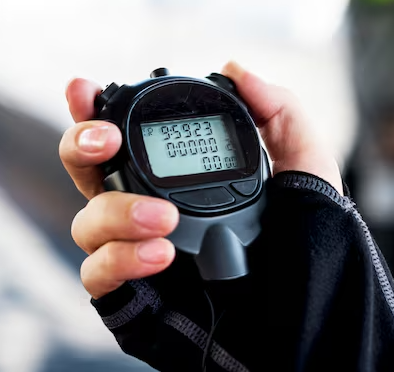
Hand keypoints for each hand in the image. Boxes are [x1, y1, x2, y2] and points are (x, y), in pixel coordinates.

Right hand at [60, 61, 341, 298]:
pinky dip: (122, 258)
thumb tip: (236, 69)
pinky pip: (98, 273)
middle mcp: (144, 209)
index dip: (92, 110)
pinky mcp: (130, 296)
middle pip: (85, 170)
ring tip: (164, 218)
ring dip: (116, 210)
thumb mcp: (306, 172)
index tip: (85, 88)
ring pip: (87, 222)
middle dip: (82, 145)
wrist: (311, 323)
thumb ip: (279, 114)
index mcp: (173, 177)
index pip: (121, 136)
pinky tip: (161, 253)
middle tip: (106, 140)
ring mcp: (132, 252)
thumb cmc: (305, 249)